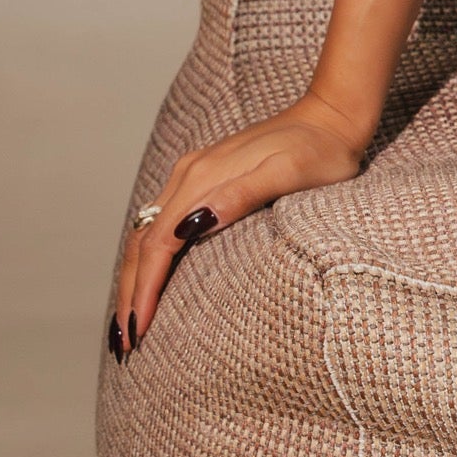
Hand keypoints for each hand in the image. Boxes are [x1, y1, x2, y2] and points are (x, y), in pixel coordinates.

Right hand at [110, 93, 368, 356]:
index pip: (158, 244)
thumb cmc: (321, 151)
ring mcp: (193, 175)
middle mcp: (188, 176)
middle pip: (142, 242)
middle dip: (129, 293)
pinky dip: (149, 256)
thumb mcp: (289, 172)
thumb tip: (193, 225)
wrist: (331, 115)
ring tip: (129, 321)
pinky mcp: (203, 178)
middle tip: (124, 342)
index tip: (138, 329)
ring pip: (147, 233)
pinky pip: (162, 222)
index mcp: (203, 179)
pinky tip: (150, 277)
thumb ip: (243, 195)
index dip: (144, 289)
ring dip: (133, 277)